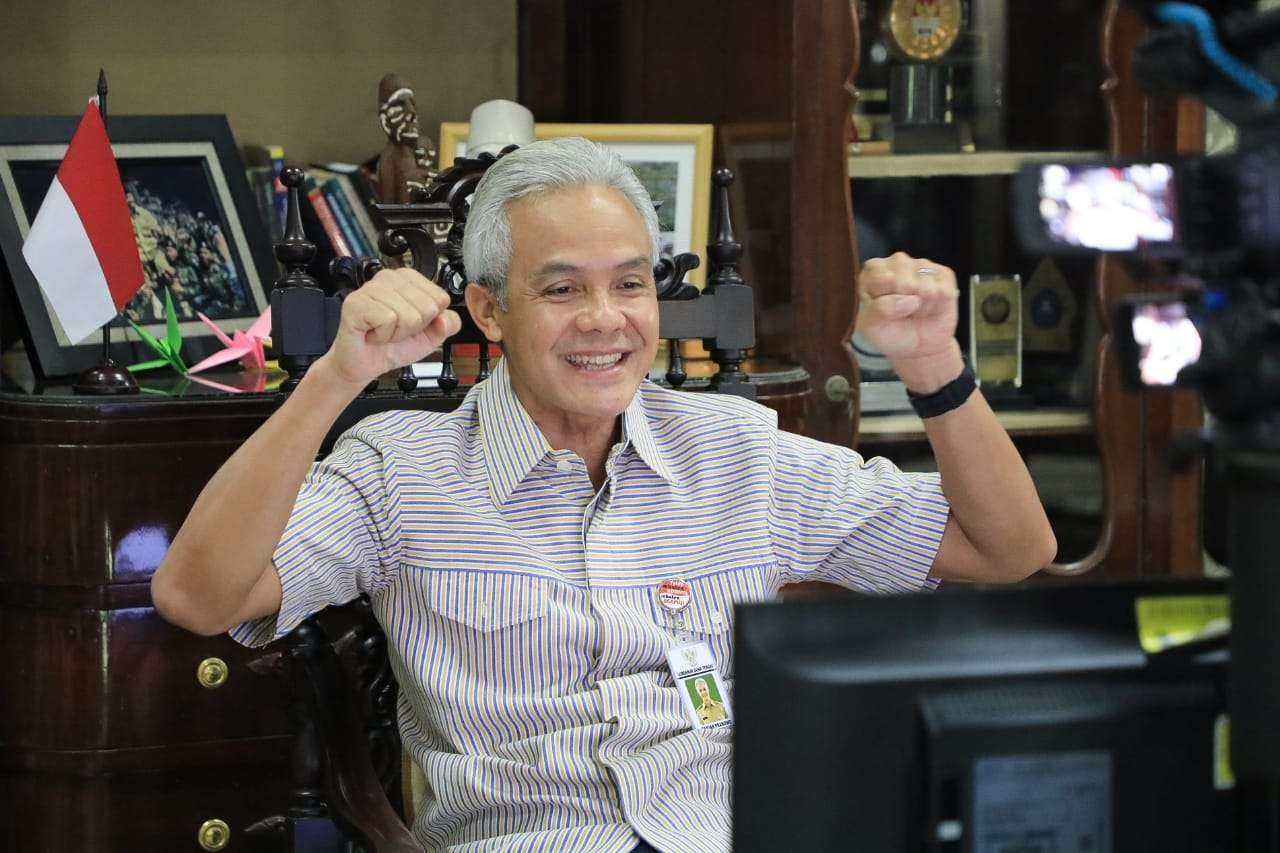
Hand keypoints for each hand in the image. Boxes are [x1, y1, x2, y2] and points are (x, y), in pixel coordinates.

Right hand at [319, 267, 461, 390]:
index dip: (429, 320)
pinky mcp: (356, 303)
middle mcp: (389, 278)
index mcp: (409, 279)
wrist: (365, 364)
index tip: (411, 324)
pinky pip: (388, 320)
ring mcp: (371, 288)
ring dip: (397, 333)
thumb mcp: (431, 336)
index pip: (440, 298)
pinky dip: (383, 335)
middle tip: (395, 329)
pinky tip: (373, 333)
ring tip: (383, 332)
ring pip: (408, 315)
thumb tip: (445, 317)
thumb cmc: (393, 345)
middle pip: (426, 307)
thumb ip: (448, 324)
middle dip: (413, 328)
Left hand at [856, 252, 963, 391]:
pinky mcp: (944, 274)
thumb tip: (910, 300)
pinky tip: (929, 308)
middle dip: (904, 306)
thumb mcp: (871, 327)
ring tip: (915, 311)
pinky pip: (944, 292)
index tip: (883, 310)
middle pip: (905, 283)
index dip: (885, 301)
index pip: (881, 279)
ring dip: (921, 309)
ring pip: (926, 289)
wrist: (915, 345)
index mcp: (873, 269)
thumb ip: (879, 310)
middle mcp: (898, 261)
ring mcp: (922, 265)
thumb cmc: (889, 332)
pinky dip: (937, 307)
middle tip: (901, 313)